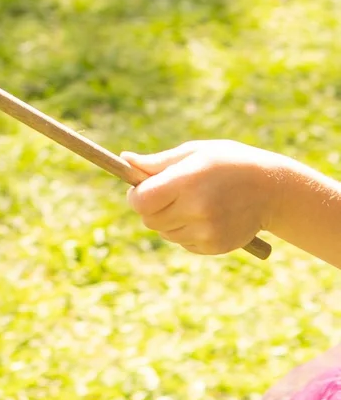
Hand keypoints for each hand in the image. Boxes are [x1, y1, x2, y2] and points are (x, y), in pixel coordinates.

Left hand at [123, 140, 306, 255]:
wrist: (273, 189)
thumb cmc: (229, 163)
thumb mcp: (194, 153)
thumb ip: (158, 162)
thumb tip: (125, 160)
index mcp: (187, 182)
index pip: (141, 200)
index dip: (136, 195)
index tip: (143, 189)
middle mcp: (196, 209)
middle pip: (149, 219)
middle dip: (151, 207)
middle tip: (169, 194)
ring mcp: (207, 231)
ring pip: (165, 233)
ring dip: (169, 220)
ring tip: (194, 202)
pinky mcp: (215, 246)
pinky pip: (184, 243)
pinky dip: (187, 232)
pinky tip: (206, 216)